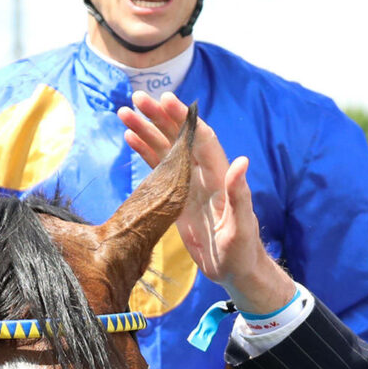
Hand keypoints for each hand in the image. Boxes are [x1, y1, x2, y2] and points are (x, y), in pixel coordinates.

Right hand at [118, 93, 291, 314]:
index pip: (200, 139)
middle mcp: (203, 174)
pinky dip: (145, 152)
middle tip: (136, 98)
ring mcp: (188, 184)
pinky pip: (159, 169)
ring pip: (166, 150)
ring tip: (125, 113)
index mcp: (219, 177)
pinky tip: (130, 137)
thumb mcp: (241, 227)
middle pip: (179, 137)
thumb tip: (242, 161)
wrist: (234, 271)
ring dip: (147, 130)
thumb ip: (239, 195)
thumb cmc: (242, 251)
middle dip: (158, 117)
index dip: (183, 119)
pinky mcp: (176, 197)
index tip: (165, 100)